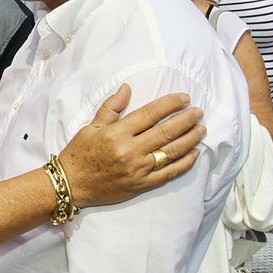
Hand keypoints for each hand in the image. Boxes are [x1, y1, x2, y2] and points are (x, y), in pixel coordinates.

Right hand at [57, 85, 205, 207]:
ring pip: (172, 152)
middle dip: (186, 120)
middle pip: (166, 132)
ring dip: (190, 139)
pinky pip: (169, 173)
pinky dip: (185, 163)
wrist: (71, 185)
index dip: (170, 104)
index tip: (184, 98)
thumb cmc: (79, 154)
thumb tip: (127, 88)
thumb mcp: (91, 127)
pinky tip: (194, 153)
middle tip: (198, 112)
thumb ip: (111, 108)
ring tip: (201, 129)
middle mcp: (130, 151)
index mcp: (117, 134)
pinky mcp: (142, 185)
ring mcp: (138, 169)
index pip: (150, 114)